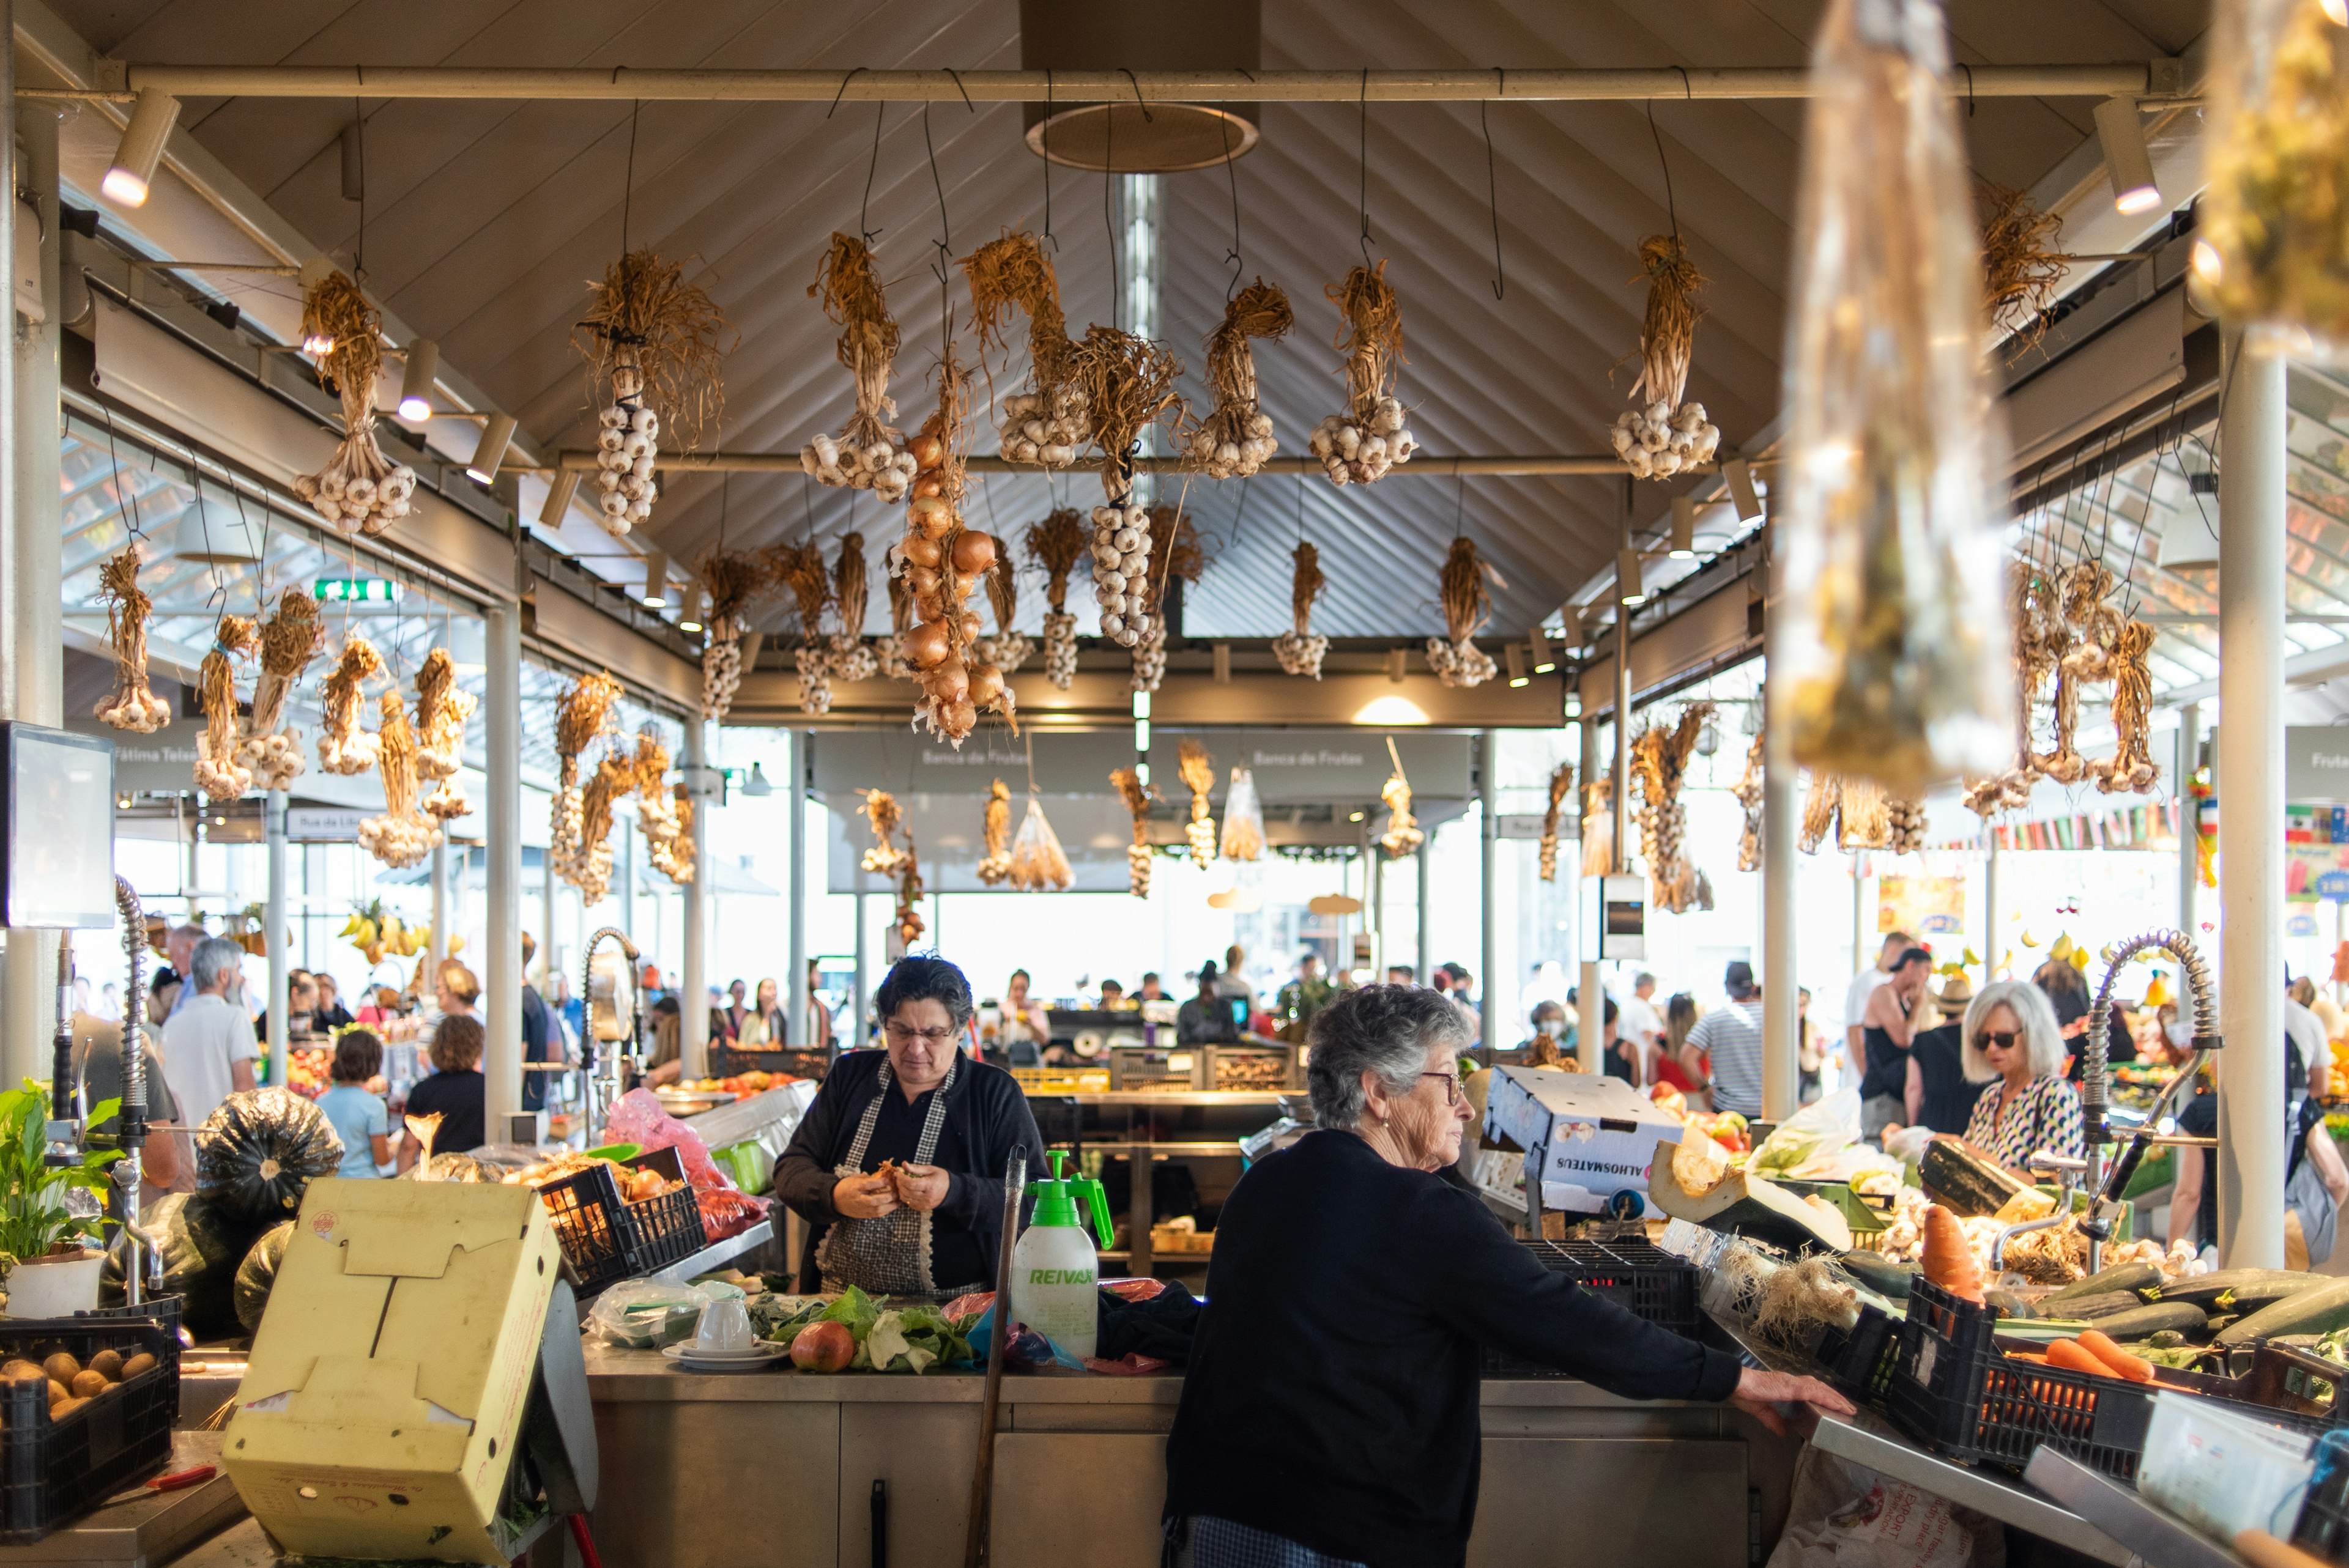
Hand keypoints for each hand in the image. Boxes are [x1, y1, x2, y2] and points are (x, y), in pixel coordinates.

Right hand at [832, 1174, 899, 1218]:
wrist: (835, 1200)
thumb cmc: (847, 1186)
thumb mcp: (855, 1178)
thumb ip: (868, 1178)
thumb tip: (884, 1176)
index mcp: (855, 1188)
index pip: (868, 1185)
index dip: (880, 1182)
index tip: (889, 1179)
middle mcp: (858, 1199)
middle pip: (874, 1201)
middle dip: (887, 1197)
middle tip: (897, 1192)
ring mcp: (861, 1209)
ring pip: (877, 1210)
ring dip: (890, 1206)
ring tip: (898, 1201)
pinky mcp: (863, 1215)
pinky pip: (877, 1215)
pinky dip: (886, 1211)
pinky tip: (893, 1206)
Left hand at [893, 1163, 950, 1212]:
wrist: (950, 1191)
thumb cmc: (940, 1177)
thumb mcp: (930, 1169)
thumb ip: (916, 1168)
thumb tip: (903, 1164)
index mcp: (930, 1185)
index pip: (911, 1183)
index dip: (901, 1178)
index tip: (898, 1173)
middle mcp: (927, 1197)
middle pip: (906, 1191)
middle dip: (899, 1183)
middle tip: (898, 1177)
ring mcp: (924, 1204)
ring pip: (905, 1198)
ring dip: (900, 1190)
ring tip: (901, 1183)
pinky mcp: (922, 1208)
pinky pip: (909, 1203)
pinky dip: (905, 1196)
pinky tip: (906, 1190)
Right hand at [1729, 1367, 1854, 1437]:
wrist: (1737, 1384)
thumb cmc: (1745, 1394)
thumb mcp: (1762, 1411)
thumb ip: (1773, 1420)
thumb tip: (1782, 1432)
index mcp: (1785, 1386)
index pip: (1810, 1388)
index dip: (1823, 1395)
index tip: (1834, 1404)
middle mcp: (1792, 1382)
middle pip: (1820, 1387)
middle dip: (1835, 1397)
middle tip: (1848, 1408)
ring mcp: (1794, 1383)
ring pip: (1821, 1389)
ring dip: (1836, 1398)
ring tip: (1848, 1408)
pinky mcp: (1793, 1387)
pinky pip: (1816, 1393)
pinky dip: (1828, 1398)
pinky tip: (1838, 1405)